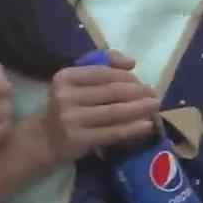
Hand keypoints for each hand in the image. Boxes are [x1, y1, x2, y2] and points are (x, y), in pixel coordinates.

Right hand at [44, 54, 159, 161]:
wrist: (46, 138)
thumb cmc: (67, 105)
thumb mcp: (78, 81)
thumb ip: (103, 64)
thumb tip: (131, 62)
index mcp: (65, 77)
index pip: (103, 73)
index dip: (127, 77)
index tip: (142, 82)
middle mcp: (66, 97)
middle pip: (111, 92)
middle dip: (138, 93)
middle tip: (155, 95)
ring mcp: (72, 120)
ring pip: (115, 112)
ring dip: (140, 109)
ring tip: (155, 106)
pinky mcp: (79, 140)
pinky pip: (112, 132)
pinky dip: (132, 129)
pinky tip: (147, 125)